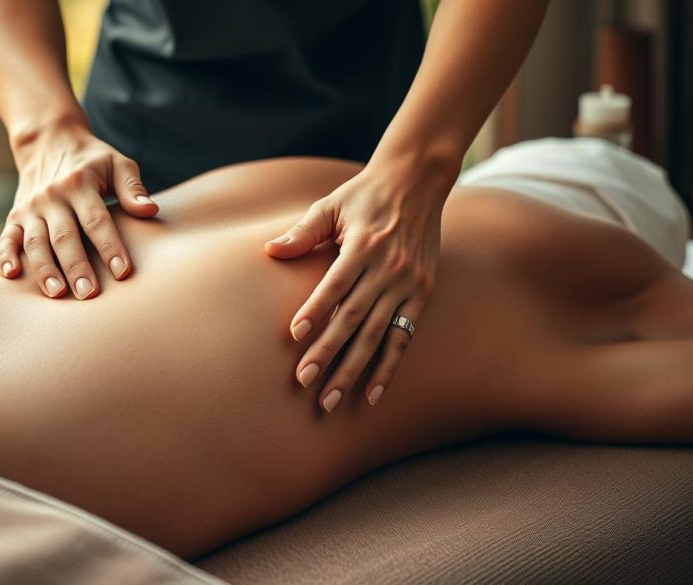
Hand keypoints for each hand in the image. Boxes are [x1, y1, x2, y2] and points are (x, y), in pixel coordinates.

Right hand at [0, 121, 158, 298]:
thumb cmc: (92, 160)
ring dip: (44, 269)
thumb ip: (133, 188)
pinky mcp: (15, 216)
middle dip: (76, 267)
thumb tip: (150, 211)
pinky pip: (7, 238)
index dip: (110, 247)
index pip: (97, 220)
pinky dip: (5, 256)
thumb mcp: (117, 163)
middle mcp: (52, 197)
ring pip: (35, 242)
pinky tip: (11, 275)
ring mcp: (31, 208)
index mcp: (80, 184)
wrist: (48, 141)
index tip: (122, 272)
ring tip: (57, 294)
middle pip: (65, 237)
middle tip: (89, 294)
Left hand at [264, 155, 455, 412]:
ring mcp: (408, 284)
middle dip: (327, 351)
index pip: (335, 283)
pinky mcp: (422, 294)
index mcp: (364, 244)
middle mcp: (389, 268)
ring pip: (376, 335)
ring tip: (330, 399)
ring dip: (352, 369)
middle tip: (303, 381)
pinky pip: (403, 338)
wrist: (418, 180)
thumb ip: (303, 231)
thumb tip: (270, 251)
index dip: (316, 310)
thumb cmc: (364, 194)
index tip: (294, 336)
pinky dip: (388, 367)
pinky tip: (371, 393)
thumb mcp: (331, 204)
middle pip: (353, 317)